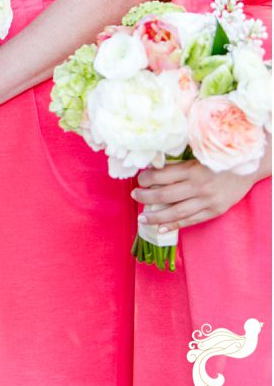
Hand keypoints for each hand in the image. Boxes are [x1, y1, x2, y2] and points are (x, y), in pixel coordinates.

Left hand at [133, 160, 260, 232]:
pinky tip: (160, 229)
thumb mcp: (198, 157)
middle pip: (164, 195)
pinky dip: (174, 226)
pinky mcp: (215, 211)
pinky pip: (191, 220)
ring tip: (142, 218)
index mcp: (192, 169)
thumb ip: (178, 166)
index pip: (161, 176)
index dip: (145, 179)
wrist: (250, 167)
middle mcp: (199, 186)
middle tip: (135, 196)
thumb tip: (151, 173)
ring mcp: (207, 200)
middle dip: (145, 197)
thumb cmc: (219, 160)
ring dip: (155, 217)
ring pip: (175, 212)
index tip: (139, 179)